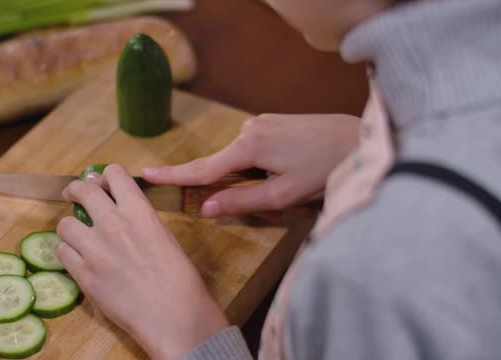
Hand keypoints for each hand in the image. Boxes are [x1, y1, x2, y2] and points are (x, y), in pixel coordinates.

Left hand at [56, 165, 228, 358]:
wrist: (173, 315)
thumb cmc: (179, 278)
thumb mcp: (164, 236)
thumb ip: (139, 219)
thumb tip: (121, 211)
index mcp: (139, 211)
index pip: (113, 174)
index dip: (105, 176)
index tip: (102, 183)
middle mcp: (113, 224)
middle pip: (83, 190)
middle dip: (76, 189)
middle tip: (74, 194)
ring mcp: (94, 250)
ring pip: (65, 223)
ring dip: (71, 226)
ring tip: (78, 234)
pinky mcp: (83, 275)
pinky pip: (62, 252)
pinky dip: (68, 252)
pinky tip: (78, 258)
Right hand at [142, 114, 358, 217]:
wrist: (360, 139)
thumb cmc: (325, 170)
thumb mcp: (284, 195)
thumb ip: (241, 201)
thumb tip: (205, 208)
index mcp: (248, 147)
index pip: (202, 168)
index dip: (173, 176)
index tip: (144, 175)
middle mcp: (248, 128)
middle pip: (225, 167)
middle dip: (239, 189)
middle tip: (282, 203)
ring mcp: (261, 122)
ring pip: (242, 161)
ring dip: (256, 180)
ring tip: (295, 190)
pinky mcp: (273, 121)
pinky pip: (255, 149)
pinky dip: (264, 167)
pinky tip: (293, 171)